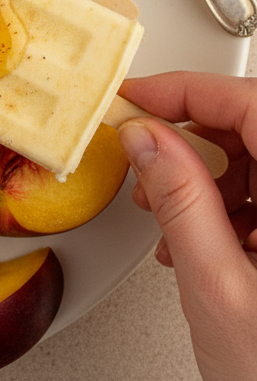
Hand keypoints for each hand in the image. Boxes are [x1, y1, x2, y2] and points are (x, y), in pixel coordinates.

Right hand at [118, 73, 256, 380]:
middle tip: (144, 167)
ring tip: (170, 221)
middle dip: (192, 140)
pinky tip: (201, 243)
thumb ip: (182, 202)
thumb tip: (149, 140)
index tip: (136, 97)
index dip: (188, 90)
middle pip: (256, 127)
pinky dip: (228, 207)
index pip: (252, 104)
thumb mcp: (218, 290)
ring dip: (207, 178)